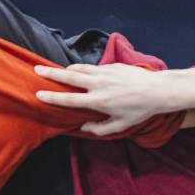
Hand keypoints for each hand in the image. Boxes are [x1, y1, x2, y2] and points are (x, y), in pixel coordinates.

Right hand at [34, 63, 178, 135]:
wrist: (158, 90)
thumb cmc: (140, 110)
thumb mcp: (120, 126)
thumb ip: (99, 128)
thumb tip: (83, 126)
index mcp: (99, 101)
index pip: (69, 99)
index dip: (52, 97)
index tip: (39, 94)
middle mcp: (99, 84)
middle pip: (69, 77)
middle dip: (50, 73)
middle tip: (36, 70)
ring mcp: (105, 72)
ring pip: (79, 68)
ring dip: (66, 69)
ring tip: (55, 71)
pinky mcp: (112, 65)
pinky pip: (92, 67)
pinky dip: (83, 69)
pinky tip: (80, 72)